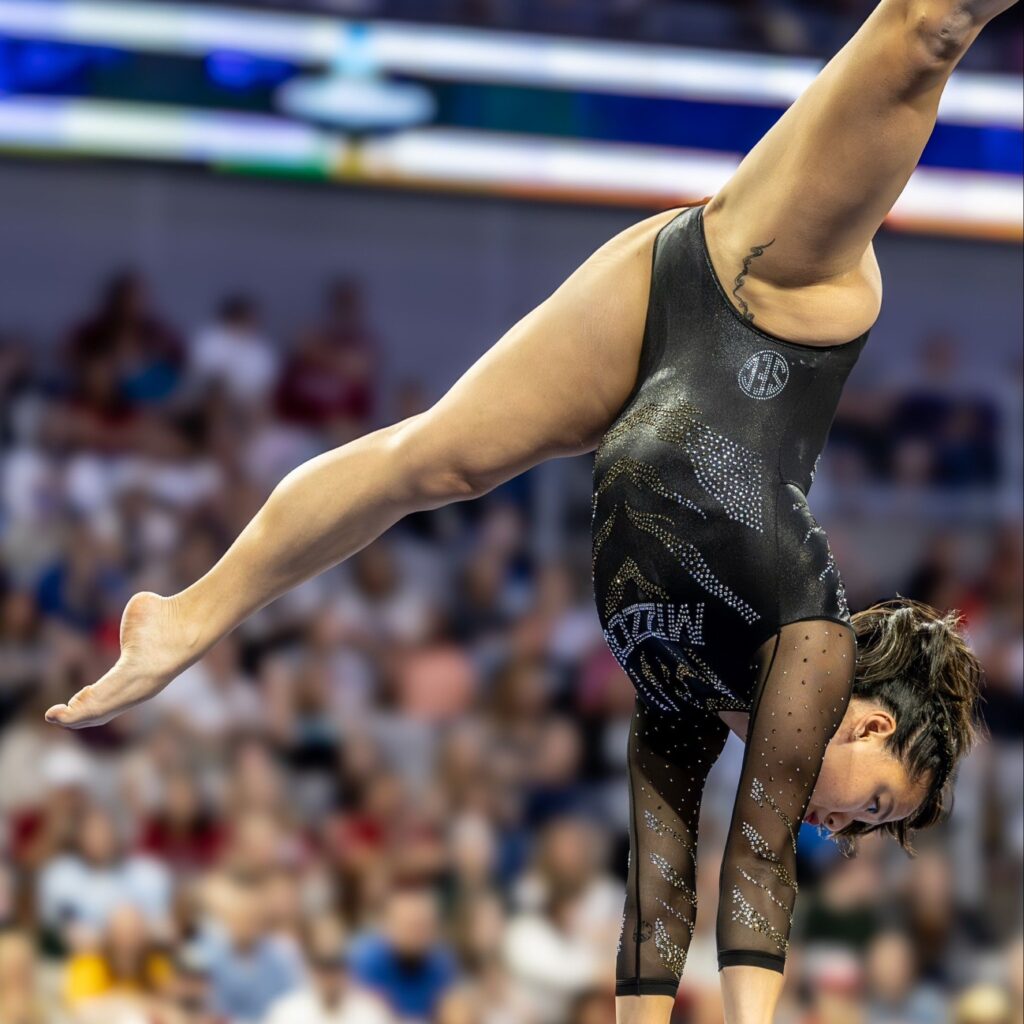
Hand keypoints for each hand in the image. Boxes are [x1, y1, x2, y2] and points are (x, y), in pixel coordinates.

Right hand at [45, 591, 201, 728]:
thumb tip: (142, 610)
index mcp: (135, 673)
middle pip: (102, 707)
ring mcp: (131, 691)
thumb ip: (134, 621)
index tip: (74, 698)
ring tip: (52, 717)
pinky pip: (97, 705)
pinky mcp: (127, 689)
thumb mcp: (140, 615)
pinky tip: (58, 716)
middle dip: (77, 714)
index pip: (111, 692)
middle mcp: (135, 687)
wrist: (182, 620)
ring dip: (73, 716)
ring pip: (98, 710)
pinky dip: (75, 714)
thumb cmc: (164, 615)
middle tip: (52, 715)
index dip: (91, 698)